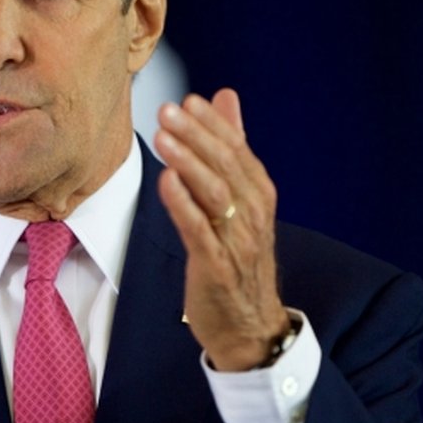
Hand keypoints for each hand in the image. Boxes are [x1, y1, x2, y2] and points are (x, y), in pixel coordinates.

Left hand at [153, 89, 289, 370]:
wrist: (249, 326)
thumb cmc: (239, 258)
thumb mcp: (241, 200)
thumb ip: (232, 148)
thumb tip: (225, 97)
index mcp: (258, 194)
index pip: (236, 150)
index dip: (212, 124)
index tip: (187, 100)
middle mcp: (253, 213)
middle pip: (225, 166)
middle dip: (196, 136)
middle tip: (167, 112)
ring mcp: (237, 240)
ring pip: (215, 193)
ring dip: (188, 162)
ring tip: (163, 138)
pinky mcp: (217, 267)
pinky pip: (200, 230)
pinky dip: (184, 204)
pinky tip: (167, 182)